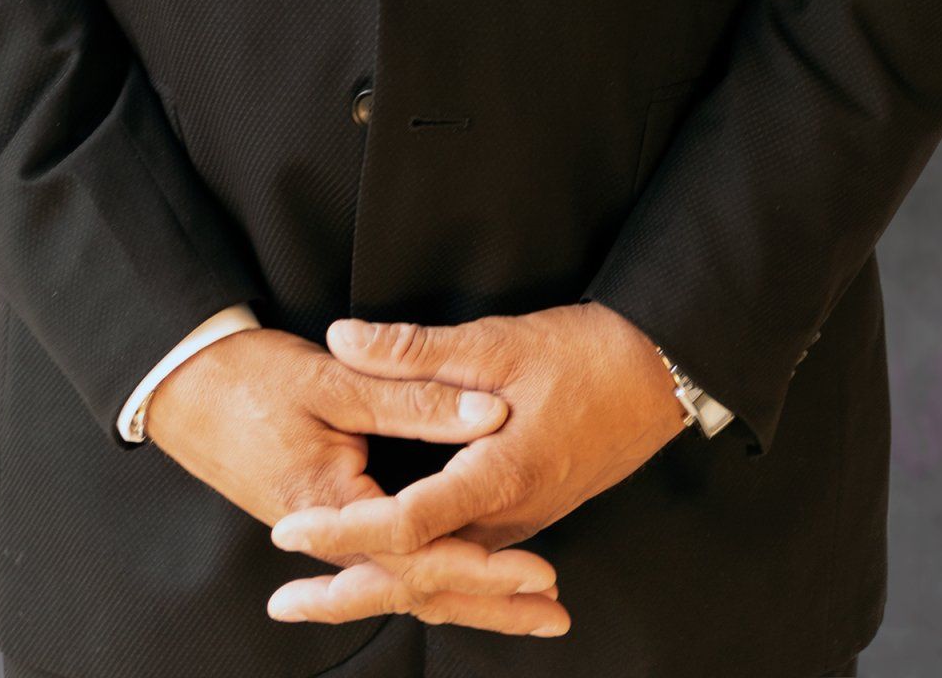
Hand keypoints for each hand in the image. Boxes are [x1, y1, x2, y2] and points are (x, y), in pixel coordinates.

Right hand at [142, 326, 569, 638]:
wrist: (181, 383)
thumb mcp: (334, 380)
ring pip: (404, 579)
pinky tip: (463, 579)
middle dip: (487, 600)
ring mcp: (325, 532)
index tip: (537, 574)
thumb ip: (413, 396)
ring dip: (467, 596)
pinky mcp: (324, 519)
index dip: (483, 566)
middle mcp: (329, 533)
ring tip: (529, 608)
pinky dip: (430, 575)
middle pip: (418, 583)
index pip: (420, 552)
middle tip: (553, 611)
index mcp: (331, 505)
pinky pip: (385, 563)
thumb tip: (489, 410)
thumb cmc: (250, 379)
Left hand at [266, 302, 689, 620]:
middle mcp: (507, 519)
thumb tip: (342, 338)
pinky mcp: (525, 518)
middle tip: (282, 603)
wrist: (658, 375)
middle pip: (418, 575)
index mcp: (497, 478)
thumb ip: (414, 350)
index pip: (405, 524)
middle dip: (346, 590)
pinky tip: (389, 576)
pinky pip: (465, 567)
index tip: (289, 532)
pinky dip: (421, 579)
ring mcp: (519, 525)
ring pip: (441, 578)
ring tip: (316, 598)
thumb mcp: (496, 342)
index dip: (342, 530)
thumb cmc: (584, 355)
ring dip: (379, 588)